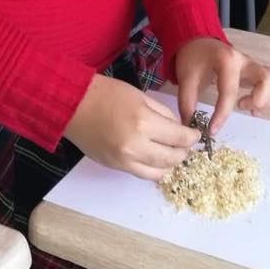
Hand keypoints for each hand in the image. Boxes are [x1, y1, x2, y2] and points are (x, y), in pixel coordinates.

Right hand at [63, 74, 199, 179]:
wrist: (74, 105)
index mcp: (144, 123)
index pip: (178, 137)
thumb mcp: (141, 96)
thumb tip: (179, 129)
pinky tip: (155, 158)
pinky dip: (154, 169)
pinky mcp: (115, 167)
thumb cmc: (108, 94)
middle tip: (186, 144)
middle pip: (172, 158)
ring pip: (159, 172)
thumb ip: (163, 114)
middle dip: (184, 151)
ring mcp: (124, 161)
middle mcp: (135, 146)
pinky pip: (142, 175)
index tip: (195, 134)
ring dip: (170, 164)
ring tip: (171, 152)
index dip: (191, 137)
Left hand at [174, 38, 269, 135]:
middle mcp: (243, 60)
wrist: (197, 42)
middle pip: (266, 78)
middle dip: (258, 100)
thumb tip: (191, 128)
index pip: (229, 90)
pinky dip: (267, 96)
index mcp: (226, 60)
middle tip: (241, 107)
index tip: (212, 131)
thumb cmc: (193, 58)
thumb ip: (187, 102)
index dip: (222, 114)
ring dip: (265, 99)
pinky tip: (252, 106)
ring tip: (247, 108)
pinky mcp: (254, 71)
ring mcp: (251, 64)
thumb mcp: (185, 77)